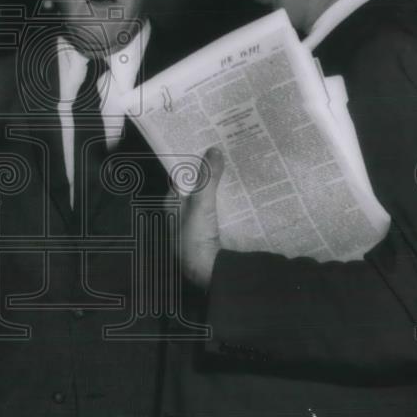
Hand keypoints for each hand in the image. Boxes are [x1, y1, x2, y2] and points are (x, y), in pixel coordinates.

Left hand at [178, 147, 223, 288]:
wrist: (209, 272)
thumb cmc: (195, 237)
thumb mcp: (201, 203)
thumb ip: (207, 178)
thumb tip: (214, 149)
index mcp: (172, 203)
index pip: (181, 176)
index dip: (192, 161)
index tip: (206, 143)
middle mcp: (183, 212)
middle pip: (197, 186)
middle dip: (210, 171)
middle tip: (226, 150)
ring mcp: (198, 224)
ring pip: (210, 198)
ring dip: (221, 186)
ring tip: (237, 165)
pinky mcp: (213, 233)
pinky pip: (221, 211)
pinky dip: (230, 201)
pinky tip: (244, 191)